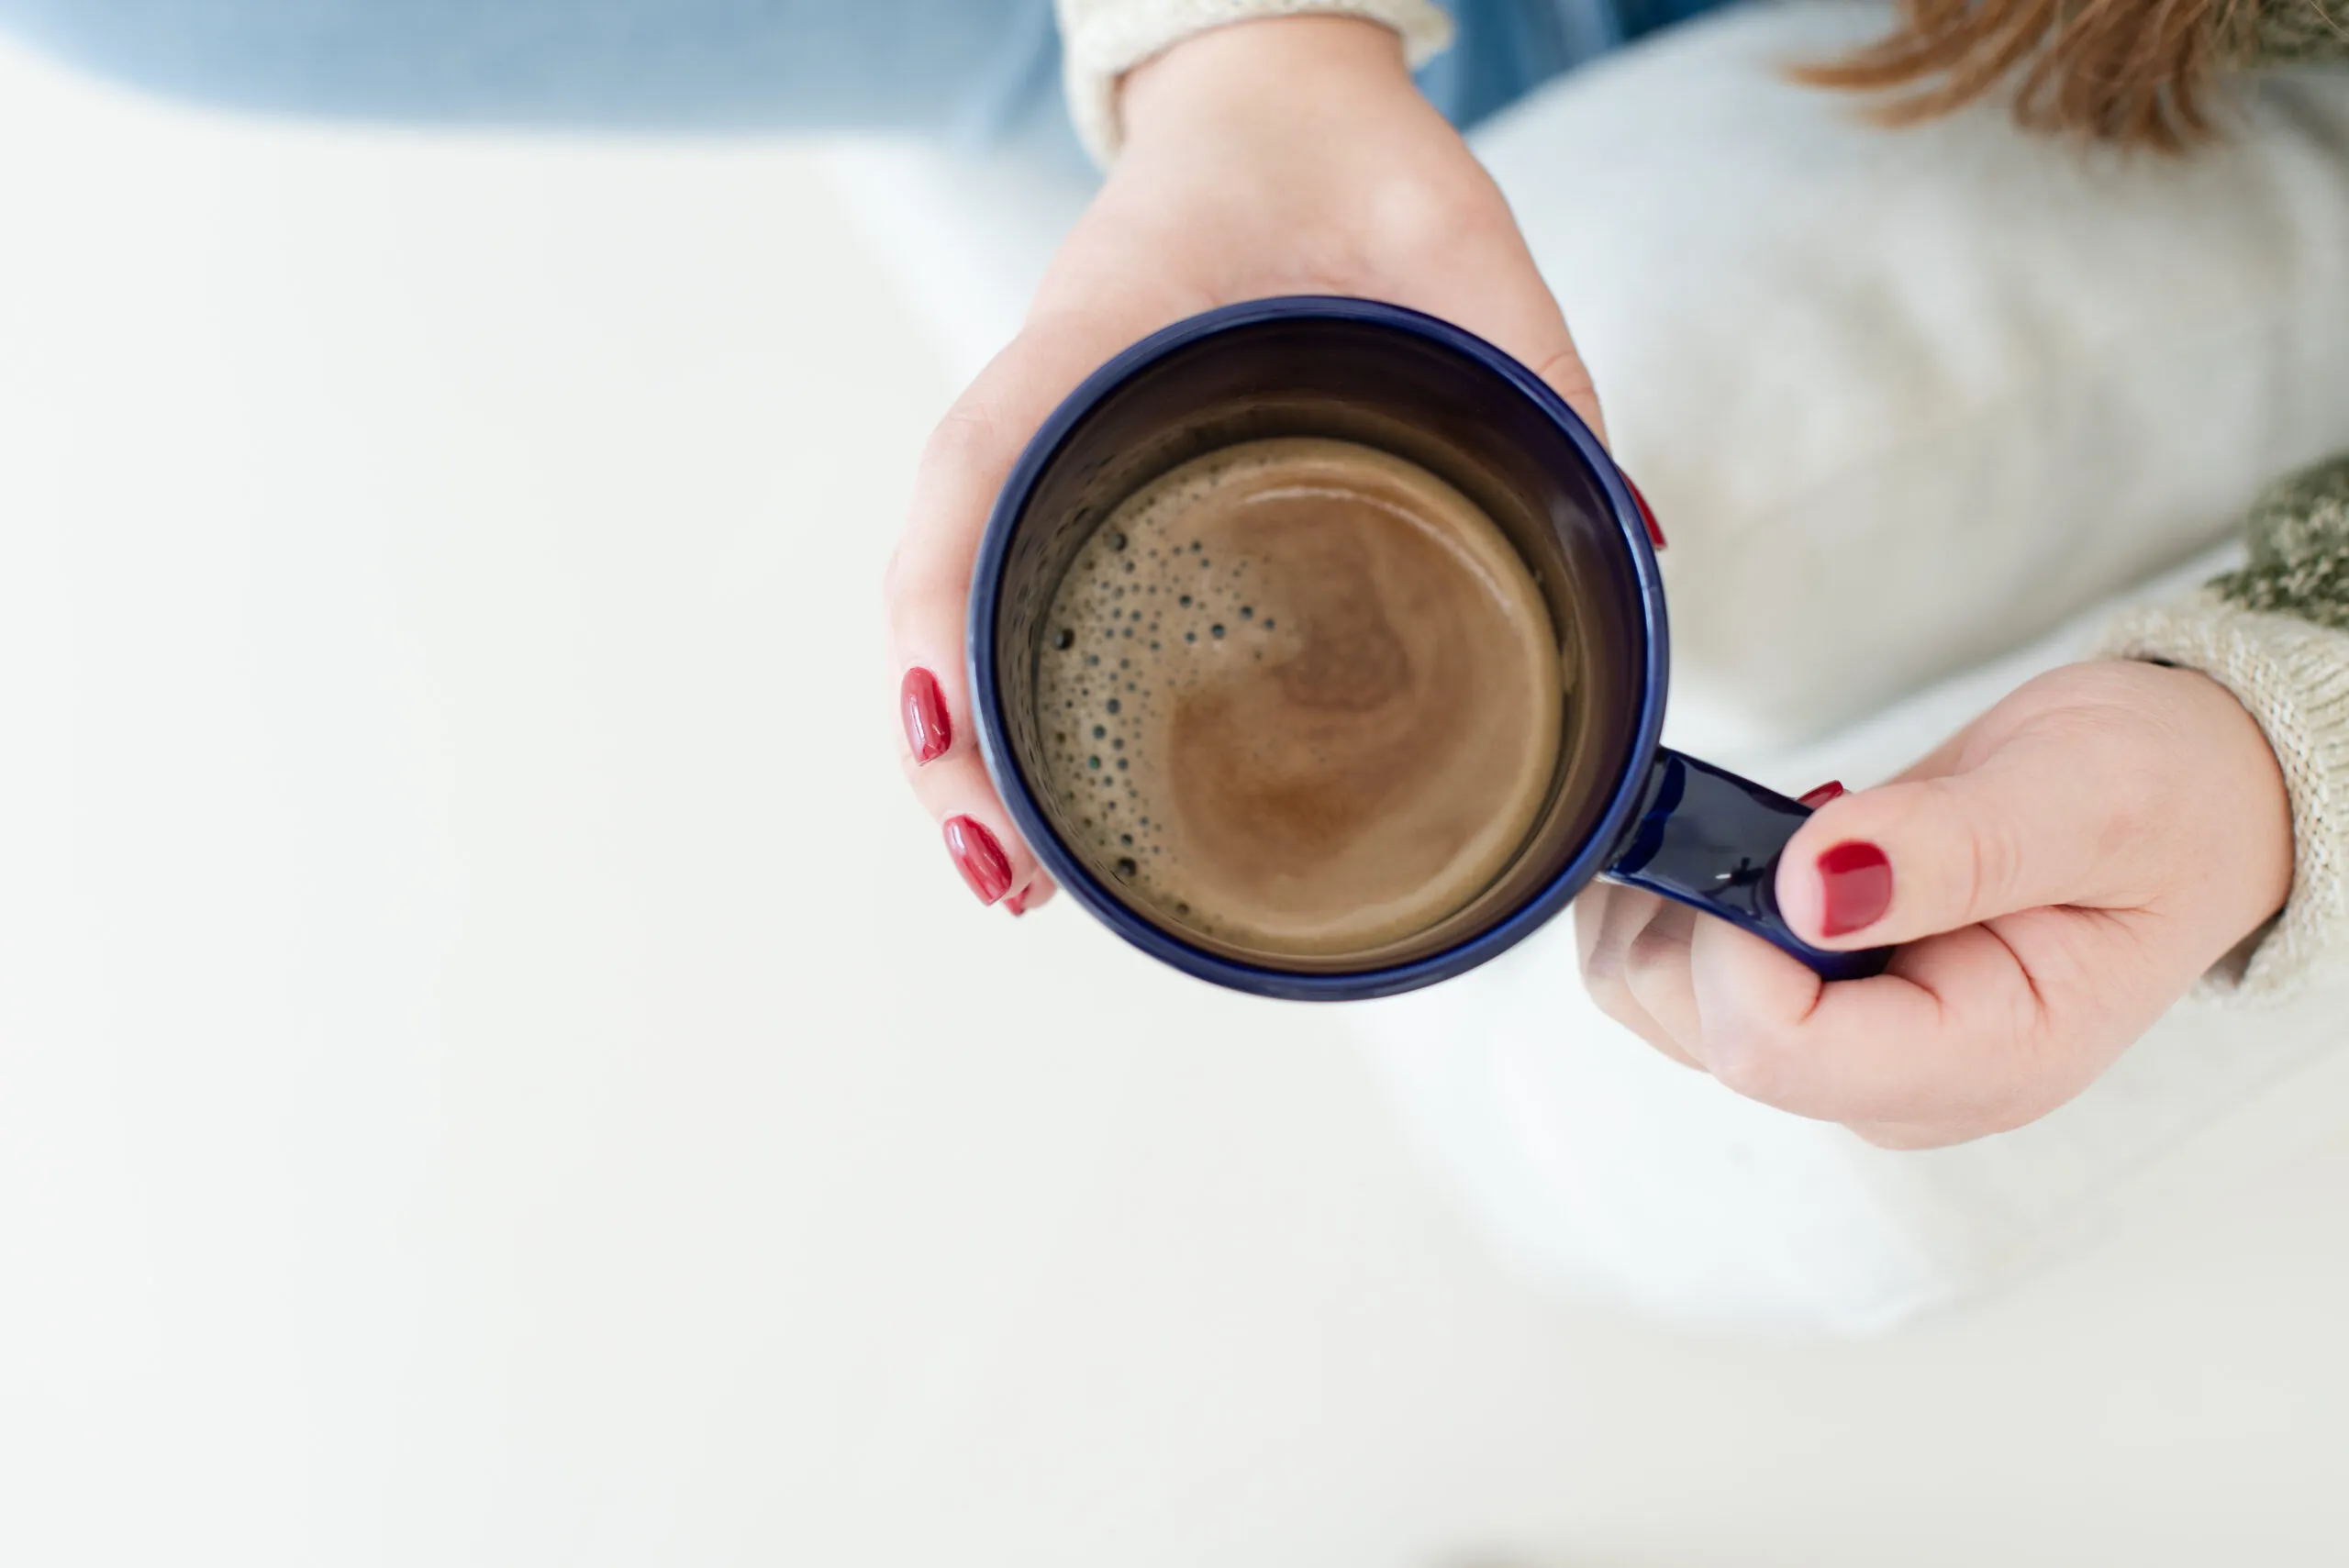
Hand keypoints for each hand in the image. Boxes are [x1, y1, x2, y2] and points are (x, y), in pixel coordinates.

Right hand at [883, 15, 1597, 913]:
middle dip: (952, 739)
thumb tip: (1636, 538)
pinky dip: (1006, 689)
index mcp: (1105, 330)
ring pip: (963, 597)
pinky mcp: (1086, 471)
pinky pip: (1015, 582)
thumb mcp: (1454, 240)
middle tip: (1008, 875)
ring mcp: (1054, 441)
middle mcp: (1052, 399)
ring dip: (967, 741)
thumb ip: (1539, 368)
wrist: (1273, 104)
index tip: (949, 725)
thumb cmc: (1340, 159)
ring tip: (1016, 875)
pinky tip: (1046, 790)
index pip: (978, 464)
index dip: (943, 606)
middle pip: (943, 575)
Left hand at [1577, 660, 2294, 1147]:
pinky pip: (1677, 977)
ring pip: (1665, 1009)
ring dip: (1661, 906)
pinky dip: (1665, 902)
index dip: (1734, 937)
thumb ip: (1952, 848)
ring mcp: (1847, 1050)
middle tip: (1751, 815)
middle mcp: (1897, 1083)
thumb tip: (1809, 885)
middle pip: (1702, 1036)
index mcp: (1984, 1062)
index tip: (1777, 841)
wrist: (2185, 797)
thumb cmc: (2164, 801)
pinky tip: (1723, 844)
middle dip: (1686, 916)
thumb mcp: (2087, 797)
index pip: (1772, 1051)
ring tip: (1742, 823)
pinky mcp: (1809, 1006)